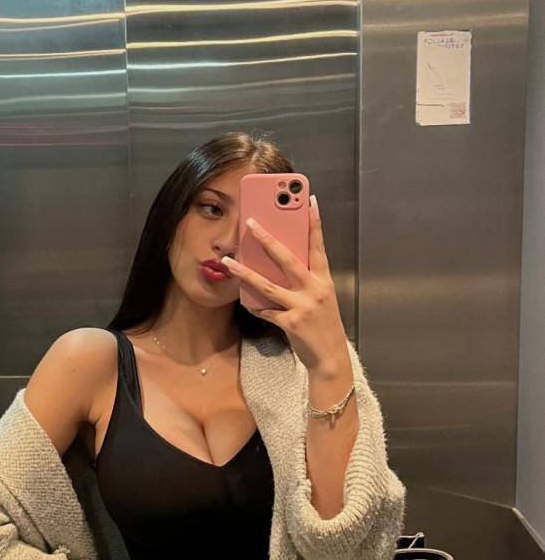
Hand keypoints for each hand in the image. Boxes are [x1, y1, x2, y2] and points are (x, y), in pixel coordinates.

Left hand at [220, 195, 348, 373]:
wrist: (331, 358)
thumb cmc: (323, 325)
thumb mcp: (321, 298)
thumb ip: (305, 281)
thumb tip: (279, 264)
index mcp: (324, 280)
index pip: (318, 246)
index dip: (314, 223)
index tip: (310, 201)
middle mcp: (314, 290)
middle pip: (287, 259)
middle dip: (267, 240)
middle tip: (251, 223)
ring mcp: (303, 306)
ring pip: (268, 285)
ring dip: (245, 272)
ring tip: (229, 261)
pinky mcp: (291, 323)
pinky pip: (266, 311)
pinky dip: (254, 305)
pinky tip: (243, 300)